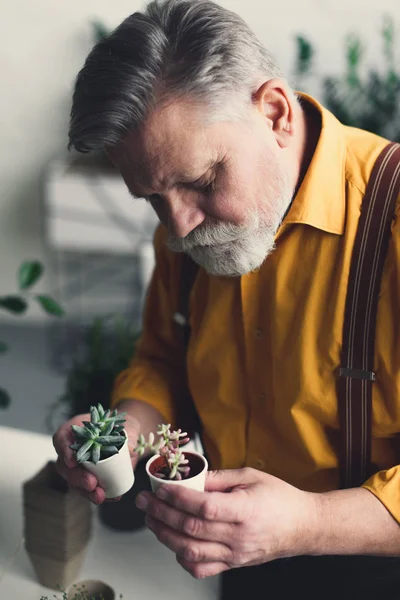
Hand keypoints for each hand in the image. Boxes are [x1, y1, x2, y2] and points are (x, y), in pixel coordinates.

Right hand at [53, 411, 140, 503]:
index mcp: (75, 429)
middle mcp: (72, 449)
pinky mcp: (88, 478)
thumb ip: (131, 435)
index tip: (73, 462)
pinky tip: (110, 497)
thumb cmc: (123, 428)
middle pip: (65, 465)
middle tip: (91, 483)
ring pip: (74, 481)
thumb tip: (131, 450)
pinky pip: (88, 489)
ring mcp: (79, 466)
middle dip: (77, 477)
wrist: (129, 439)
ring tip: (99, 496)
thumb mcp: (128, 427)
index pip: (61, 438)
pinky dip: (98, 495)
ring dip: (85, 491)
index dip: (64, 450)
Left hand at [135, 467, 317, 577]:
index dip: (177, 497)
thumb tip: (190, 475)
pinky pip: (202, 569)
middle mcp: (238, 536)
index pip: (203, 507)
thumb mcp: (251, 476)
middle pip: (190, 529)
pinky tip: (173, 544)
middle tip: (144, 501)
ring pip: (190, 551)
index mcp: (244, 510)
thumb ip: (219, 477)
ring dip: (164, 535)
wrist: (302, 526)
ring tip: (151, 520)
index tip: (160, 487)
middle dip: (161, 513)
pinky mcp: (233, 565)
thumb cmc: (279, 498)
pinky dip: (182, 559)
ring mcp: (235, 554)